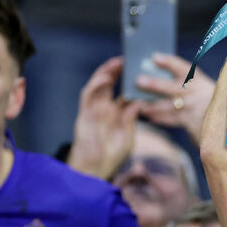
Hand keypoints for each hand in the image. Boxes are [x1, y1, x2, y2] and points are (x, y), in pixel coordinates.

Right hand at [66, 57, 143, 178]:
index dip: (132, 81)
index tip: (143, 70)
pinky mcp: (84, 114)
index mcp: (116, 113)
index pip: (124, 92)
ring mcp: (93, 110)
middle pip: (111, 84)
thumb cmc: (111, 154)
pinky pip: (88, 96)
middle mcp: (104, 108)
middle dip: (118, 70)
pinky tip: (104, 78)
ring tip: (117, 62)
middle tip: (129, 58)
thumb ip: (132, 118)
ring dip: (106, 72)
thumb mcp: (128, 134)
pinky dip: (95, 85)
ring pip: (99, 85)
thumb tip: (140, 101)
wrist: (95, 169)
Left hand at [136, 54, 214, 143]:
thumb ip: (185, 80)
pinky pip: (171, 120)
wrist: (226, 122)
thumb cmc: (207, 100)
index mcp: (199, 81)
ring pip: (169, 106)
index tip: (155, 57)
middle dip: (155, 84)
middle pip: (174, 88)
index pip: (184, 68)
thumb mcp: (201, 87)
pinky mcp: (190, 123)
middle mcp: (197, 94)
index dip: (169, 62)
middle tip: (139, 80)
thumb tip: (156, 69)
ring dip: (152, 105)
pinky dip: (158, 117)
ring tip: (139, 103)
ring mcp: (194, 109)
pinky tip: (148, 115)